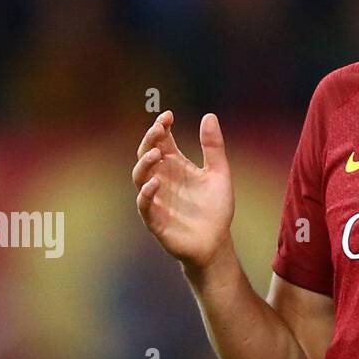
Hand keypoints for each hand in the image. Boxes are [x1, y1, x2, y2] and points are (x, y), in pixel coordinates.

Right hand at [131, 111, 234, 269]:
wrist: (216, 242)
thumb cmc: (216, 209)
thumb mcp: (219, 174)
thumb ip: (214, 147)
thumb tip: (209, 115)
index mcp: (175, 166)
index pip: (162, 141)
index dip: (161, 127)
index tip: (168, 116)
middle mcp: (162, 179)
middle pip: (147, 154)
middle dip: (150, 139)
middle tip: (159, 128)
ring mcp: (156, 199)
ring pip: (140, 177)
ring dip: (145, 163)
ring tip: (157, 152)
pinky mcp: (155, 220)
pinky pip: (144, 205)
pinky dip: (147, 193)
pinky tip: (155, 183)